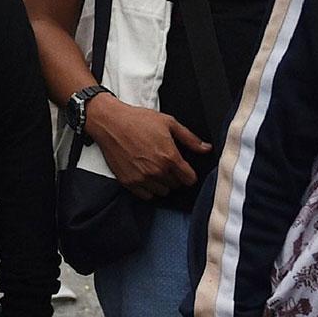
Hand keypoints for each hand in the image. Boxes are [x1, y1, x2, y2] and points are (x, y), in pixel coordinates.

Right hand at [87, 94, 210, 200]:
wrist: (110, 123)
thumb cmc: (138, 120)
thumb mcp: (169, 123)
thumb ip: (190, 139)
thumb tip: (207, 148)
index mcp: (170, 157)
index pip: (189, 179)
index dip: (189, 174)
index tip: (185, 169)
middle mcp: (157, 171)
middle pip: (176, 185)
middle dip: (175, 176)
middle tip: (167, 164)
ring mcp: (142, 178)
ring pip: (162, 192)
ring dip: (162, 183)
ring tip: (156, 169)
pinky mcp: (128, 182)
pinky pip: (146, 196)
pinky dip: (149, 189)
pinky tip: (146, 176)